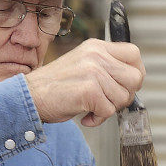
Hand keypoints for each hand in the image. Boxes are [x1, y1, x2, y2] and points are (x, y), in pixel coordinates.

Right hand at [25, 38, 144, 125]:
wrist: (29, 96)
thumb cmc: (56, 86)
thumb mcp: (84, 65)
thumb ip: (107, 68)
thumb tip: (134, 81)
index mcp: (96, 47)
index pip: (134, 53)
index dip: (136, 72)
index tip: (125, 85)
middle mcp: (96, 55)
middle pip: (135, 78)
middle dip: (125, 95)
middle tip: (107, 101)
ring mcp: (93, 71)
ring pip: (123, 98)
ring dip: (108, 109)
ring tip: (90, 106)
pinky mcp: (89, 90)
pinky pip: (108, 111)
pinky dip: (97, 119)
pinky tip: (84, 115)